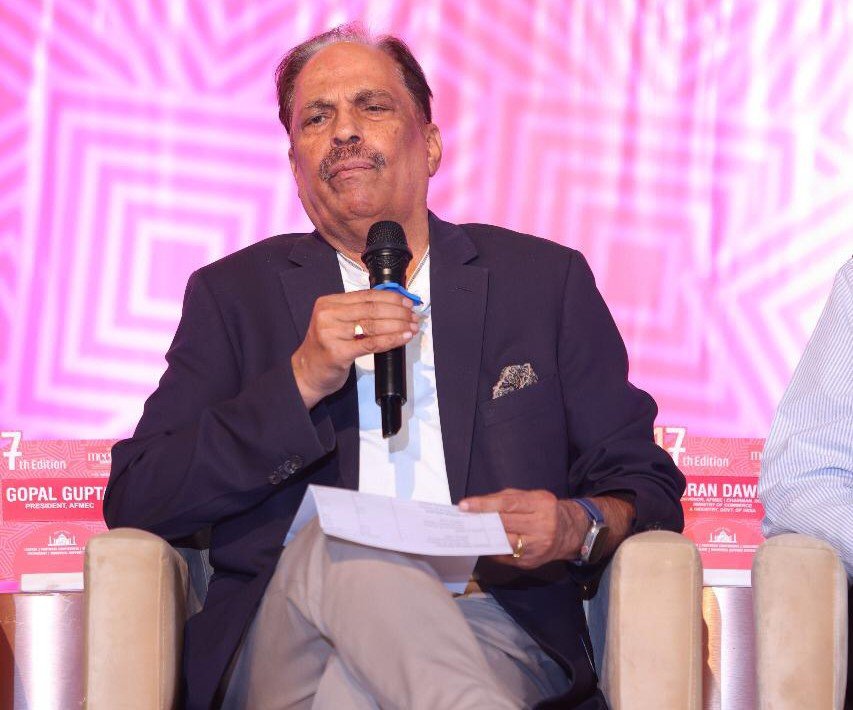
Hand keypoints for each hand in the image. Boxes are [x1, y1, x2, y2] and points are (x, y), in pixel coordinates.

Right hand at [292, 290, 419, 408]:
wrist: (307, 373)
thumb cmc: (326, 348)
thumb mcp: (337, 323)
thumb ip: (358, 313)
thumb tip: (394, 305)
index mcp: (329, 303)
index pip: (366, 295)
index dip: (391, 297)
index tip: (408, 302)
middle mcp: (328, 315)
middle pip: (372, 309)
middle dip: (398, 311)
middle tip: (414, 316)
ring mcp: (331, 334)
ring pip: (373, 325)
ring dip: (398, 325)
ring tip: (412, 327)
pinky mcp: (338, 352)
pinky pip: (371, 343)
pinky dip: (391, 339)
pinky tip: (403, 337)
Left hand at [459, 489, 587, 568]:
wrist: (569, 533)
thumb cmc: (544, 510)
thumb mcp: (531, 497)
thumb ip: (506, 499)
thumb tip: (478, 507)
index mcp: (541, 505)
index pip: (508, 504)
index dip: (484, 505)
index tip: (464, 505)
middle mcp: (541, 527)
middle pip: (504, 524)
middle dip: (481, 521)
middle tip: (462, 519)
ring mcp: (536, 547)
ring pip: (503, 542)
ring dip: (484, 537)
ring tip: (469, 531)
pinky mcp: (530, 562)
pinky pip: (505, 556)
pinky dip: (492, 549)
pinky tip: (482, 543)